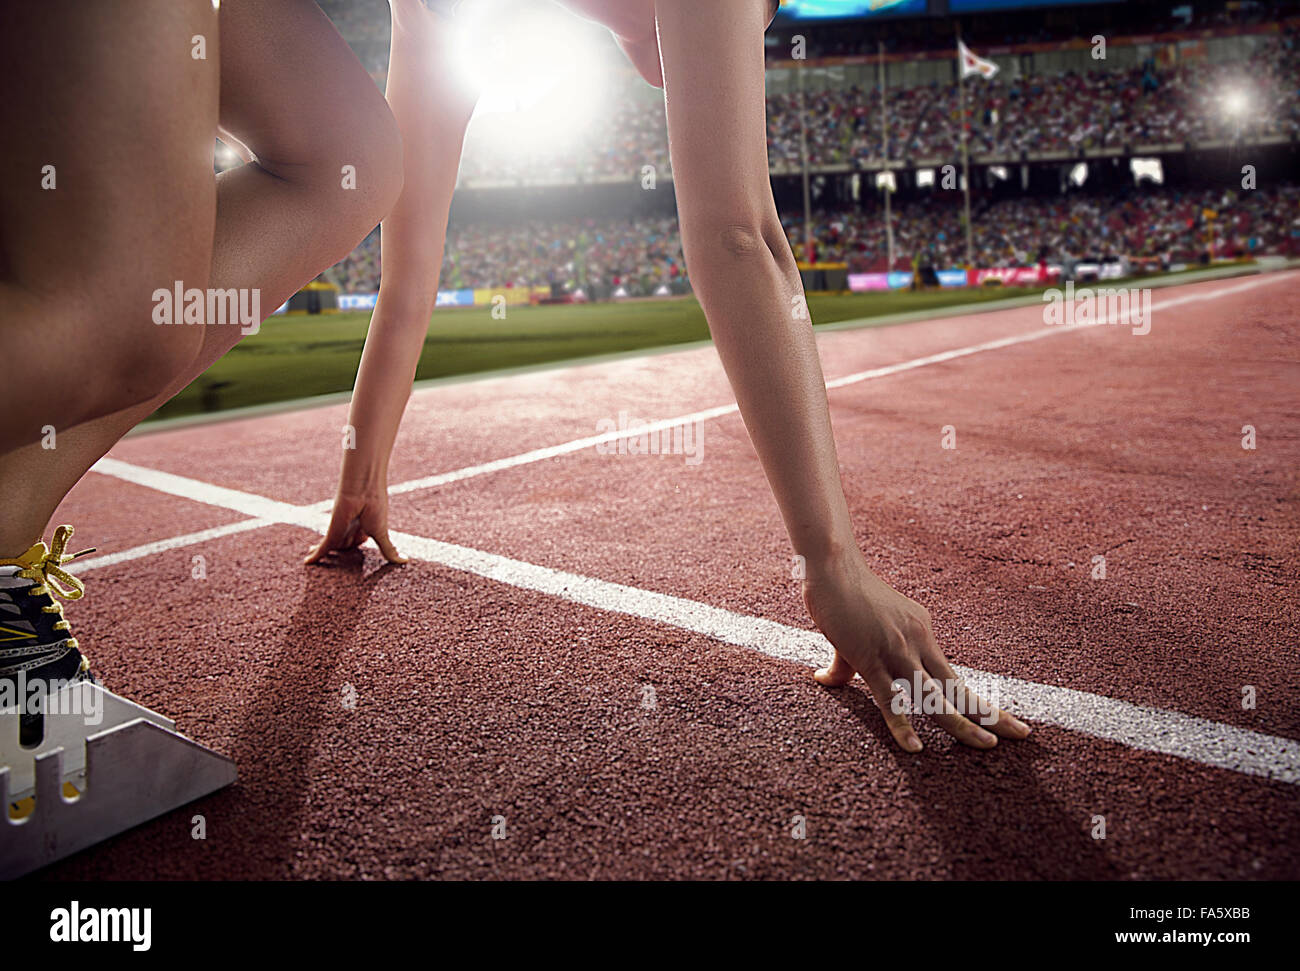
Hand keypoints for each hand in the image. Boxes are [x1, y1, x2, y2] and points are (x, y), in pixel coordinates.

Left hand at [304, 484, 406, 565]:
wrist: (363, 491)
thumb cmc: (374, 508)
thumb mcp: (382, 534)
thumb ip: (388, 550)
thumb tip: (405, 562)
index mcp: (364, 528)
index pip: (357, 541)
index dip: (355, 546)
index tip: (354, 558)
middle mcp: (350, 529)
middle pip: (343, 545)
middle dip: (339, 551)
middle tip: (332, 561)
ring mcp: (340, 531)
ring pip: (331, 548)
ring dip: (322, 553)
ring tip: (313, 558)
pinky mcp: (332, 534)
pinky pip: (322, 548)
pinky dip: (315, 556)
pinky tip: (307, 562)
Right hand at [803, 549, 1029, 751]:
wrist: (830, 568)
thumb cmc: (839, 596)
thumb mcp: (852, 634)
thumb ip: (845, 665)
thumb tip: (827, 681)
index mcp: (921, 633)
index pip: (951, 675)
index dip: (974, 700)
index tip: (998, 720)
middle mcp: (919, 642)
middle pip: (960, 687)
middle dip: (992, 714)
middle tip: (1023, 734)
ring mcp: (898, 651)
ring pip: (936, 697)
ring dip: (963, 724)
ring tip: (987, 745)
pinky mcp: (872, 660)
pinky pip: (891, 700)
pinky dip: (903, 726)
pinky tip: (915, 748)